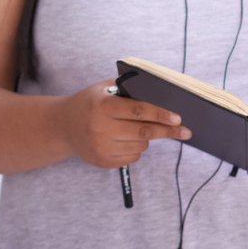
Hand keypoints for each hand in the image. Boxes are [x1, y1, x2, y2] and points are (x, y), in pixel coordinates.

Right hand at [56, 78, 190, 167]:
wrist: (61, 126)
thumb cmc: (90, 102)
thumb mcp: (104, 88)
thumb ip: (130, 87)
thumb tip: (163, 91)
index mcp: (102, 106)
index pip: (137, 110)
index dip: (160, 114)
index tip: (178, 118)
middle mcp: (99, 128)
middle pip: (143, 132)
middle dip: (167, 131)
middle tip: (186, 131)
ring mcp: (99, 147)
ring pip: (140, 146)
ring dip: (148, 138)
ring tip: (138, 128)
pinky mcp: (100, 161)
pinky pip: (132, 157)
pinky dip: (137, 149)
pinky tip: (126, 139)